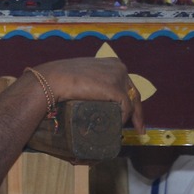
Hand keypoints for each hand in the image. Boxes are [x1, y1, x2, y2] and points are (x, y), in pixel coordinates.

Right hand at [25, 57, 145, 131]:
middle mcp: (119, 67)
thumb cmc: (63, 76)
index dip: (131, 99)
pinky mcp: (115, 89)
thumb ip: (95, 78)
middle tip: (138, 127)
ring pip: (133, 102)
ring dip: (134, 118)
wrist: (54, 79)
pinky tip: (119, 125)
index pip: (128, 84)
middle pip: (134, 93)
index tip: (132, 113)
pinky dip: (125, 118)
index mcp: (113, 62)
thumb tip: (94, 92)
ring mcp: (118, 78)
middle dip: (138, 111)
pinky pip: (126, 108)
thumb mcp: (85, 73)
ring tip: (132, 131)